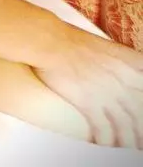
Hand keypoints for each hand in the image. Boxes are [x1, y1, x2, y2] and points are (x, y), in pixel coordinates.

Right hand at [34, 26, 142, 148]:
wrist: (49, 42)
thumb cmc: (70, 38)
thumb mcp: (105, 44)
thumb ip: (119, 58)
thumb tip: (120, 66)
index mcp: (130, 63)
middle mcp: (123, 80)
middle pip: (140, 111)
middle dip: (141, 127)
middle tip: (141, 139)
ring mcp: (107, 93)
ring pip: (125, 123)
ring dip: (129, 138)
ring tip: (130, 145)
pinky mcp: (89, 103)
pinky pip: (103, 127)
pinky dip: (106, 138)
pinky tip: (105, 143)